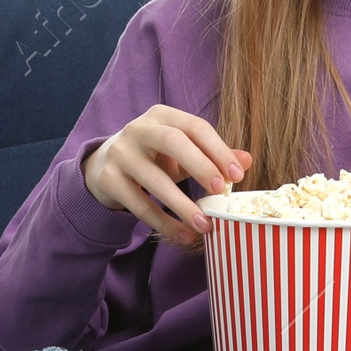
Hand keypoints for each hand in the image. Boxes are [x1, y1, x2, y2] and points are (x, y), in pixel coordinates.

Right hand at [83, 105, 250, 249]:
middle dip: (201, 166)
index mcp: (162, 116)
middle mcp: (138, 129)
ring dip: (183, 205)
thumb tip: (246, 161)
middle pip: (174, 142)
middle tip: (221, 192)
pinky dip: (164, 223)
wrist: (103, 166)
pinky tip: (183, 235)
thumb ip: (213, 155)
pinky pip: (140, 204)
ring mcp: (120, 154)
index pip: (196, 127)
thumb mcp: (183, 152)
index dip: (218, 150)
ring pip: (155, 180)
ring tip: (205, 226)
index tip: (237, 176)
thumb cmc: (153, 157)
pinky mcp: (109, 180)